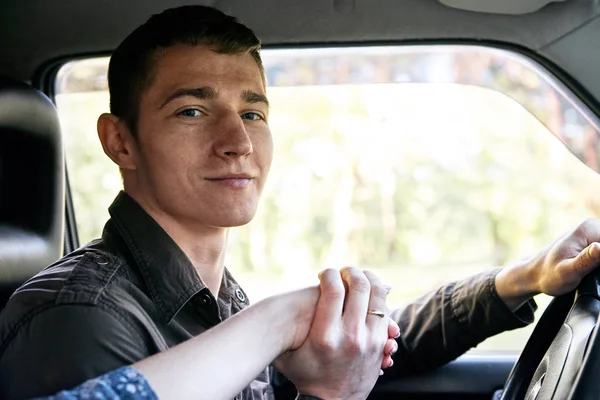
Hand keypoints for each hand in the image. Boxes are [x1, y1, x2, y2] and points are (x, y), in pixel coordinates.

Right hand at [275, 267, 393, 399]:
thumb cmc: (304, 373)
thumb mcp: (287, 354)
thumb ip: (283, 330)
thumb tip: (274, 305)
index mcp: (324, 336)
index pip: (333, 290)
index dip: (328, 273)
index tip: (324, 273)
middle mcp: (350, 336)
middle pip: (360, 287)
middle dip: (351, 272)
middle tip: (344, 271)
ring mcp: (369, 340)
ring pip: (379, 296)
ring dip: (370, 280)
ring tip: (360, 277)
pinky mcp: (380, 344)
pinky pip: (384, 311)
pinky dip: (378, 299)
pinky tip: (369, 295)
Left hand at [496, 219, 599, 308]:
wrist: (534, 273)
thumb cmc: (548, 274)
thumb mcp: (568, 272)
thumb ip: (586, 260)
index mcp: (588, 229)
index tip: (592, 268)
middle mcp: (591, 226)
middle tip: (588, 272)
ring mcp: (591, 232)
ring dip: (598, 263)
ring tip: (587, 271)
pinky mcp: (591, 240)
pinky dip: (597, 262)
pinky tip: (590, 269)